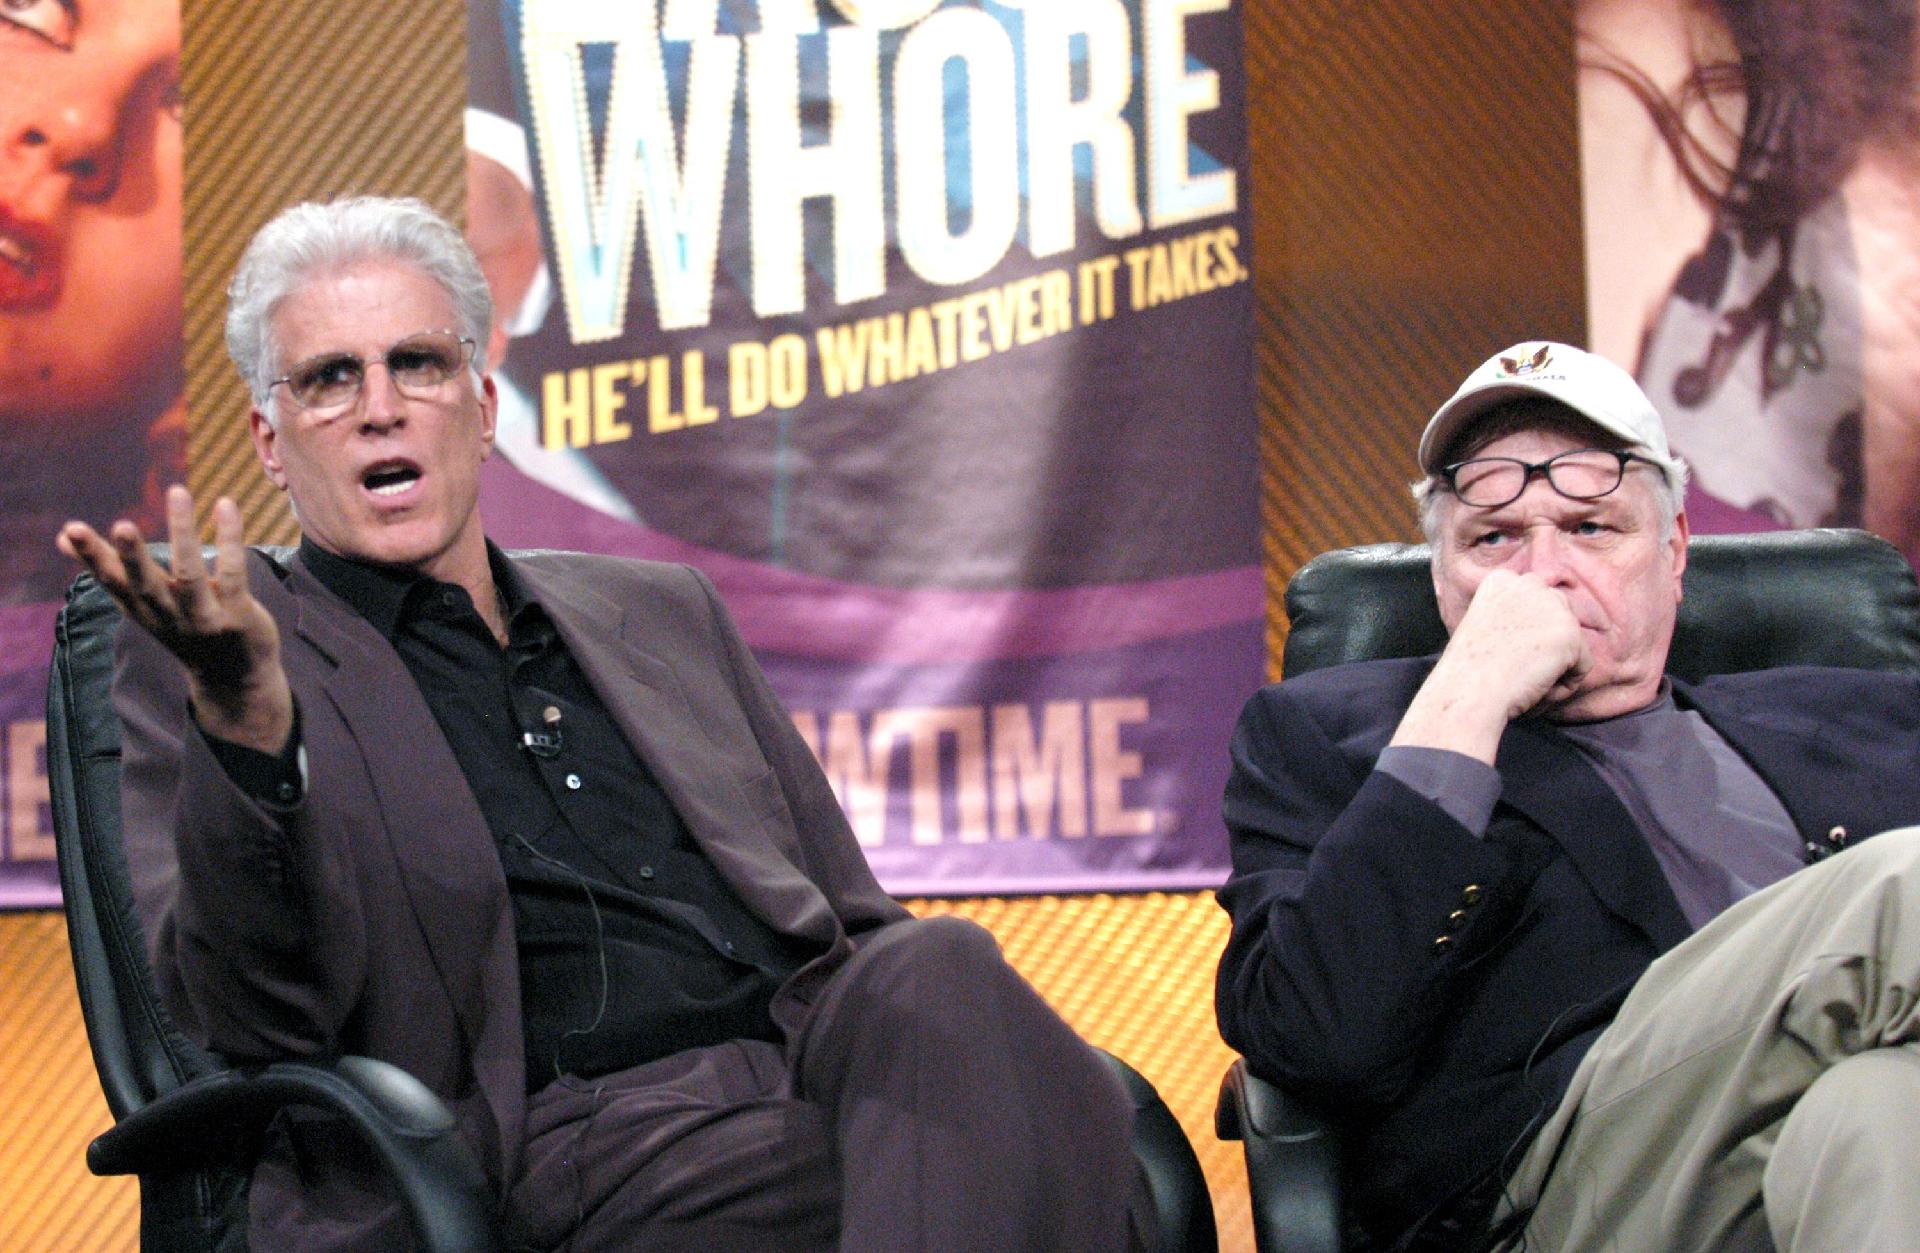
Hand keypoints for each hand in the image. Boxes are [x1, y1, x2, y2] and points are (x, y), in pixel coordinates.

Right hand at [58, 486, 294, 754]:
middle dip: (131, 556)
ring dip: (184, 535)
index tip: (69, 530)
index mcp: (141, 609)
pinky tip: (224, 504)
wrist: (234, 680)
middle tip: (121, 524)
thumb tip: (59, 537)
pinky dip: (230, 538)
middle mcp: (168, 615)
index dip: (91, 558)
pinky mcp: (238, 615)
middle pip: (145, 585)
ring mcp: (204, 617)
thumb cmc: (183, 628)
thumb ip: (109, 569)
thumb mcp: (142, 603)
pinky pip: (234, 573)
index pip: (112, 582)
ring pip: (191, 575)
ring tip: (177, 492)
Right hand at [1389, 569, 1589, 763]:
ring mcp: (1552, 607)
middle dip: (1545, 647)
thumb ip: (1512, 617)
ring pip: (1571, 644)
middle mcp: (1529, 584)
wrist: (1467, 693)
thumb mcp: (1483, 627)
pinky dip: (1564, 686)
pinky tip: (1536, 689)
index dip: (1525, 636)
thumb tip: (1541, 632)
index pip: (1536, 603)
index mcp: (1502, 580)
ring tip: (1523, 682)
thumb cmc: (1468, 672)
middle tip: (1514, 670)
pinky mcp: (1569, 633)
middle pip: (1559, 618)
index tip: (1503, 654)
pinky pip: (1583, 666)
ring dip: (1554, 667)